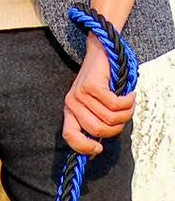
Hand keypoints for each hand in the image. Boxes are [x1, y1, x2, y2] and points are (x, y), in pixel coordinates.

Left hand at [62, 37, 135, 155]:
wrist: (101, 51)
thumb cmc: (101, 81)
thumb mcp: (93, 104)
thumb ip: (93, 121)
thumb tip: (96, 149)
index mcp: (69, 112)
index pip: (70, 136)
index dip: (83, 147)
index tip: (99, 149)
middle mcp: (71, 104)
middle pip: (95, 130)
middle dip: (114, 129)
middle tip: (124, 118)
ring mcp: (80, 95)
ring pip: (107, 118)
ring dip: (125, 114)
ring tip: (129, 105)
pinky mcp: (92, 86)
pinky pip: (114, 104)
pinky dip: (127, 103)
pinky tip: (130, 95)